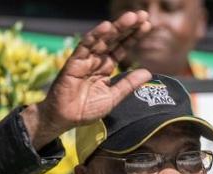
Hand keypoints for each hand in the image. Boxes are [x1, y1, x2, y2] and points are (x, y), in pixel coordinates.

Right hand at [25, 11, 152, 146]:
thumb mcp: (113, 97)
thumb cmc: (86, 109)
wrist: (65, 118)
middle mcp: (96, 60)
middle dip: (128, 27)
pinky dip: (95, 36)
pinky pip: (85, 46)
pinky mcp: (74, 62)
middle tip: (143, 15)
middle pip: (114, 39)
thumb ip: (129, 84)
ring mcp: (85, 59)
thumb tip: (148, 72)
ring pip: (102, 39)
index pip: (121, 47)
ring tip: (132, 17)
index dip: (133, 36)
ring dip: (116, 27)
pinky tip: (107, 26)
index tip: (146, 25)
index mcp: (105, 67)